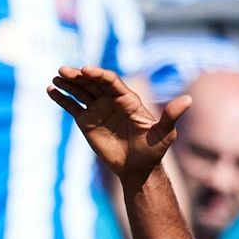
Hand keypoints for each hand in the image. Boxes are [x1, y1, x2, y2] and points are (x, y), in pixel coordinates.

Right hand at [48, 65, 190, 181]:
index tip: (87, 71)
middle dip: (79, 76)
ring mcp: (97, 109)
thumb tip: (188, 100)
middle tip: (65, 70)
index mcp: (127, 99)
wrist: (137, 169)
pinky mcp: (86, 121)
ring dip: (68, 83)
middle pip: (93, 83)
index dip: (99, 75)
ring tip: (56, 77)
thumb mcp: (165, 134)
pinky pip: (72, 106)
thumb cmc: (153, 151)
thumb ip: (171, 116)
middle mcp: (111, 100)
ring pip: (80, 92)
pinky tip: (50, 90)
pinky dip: (61, 98)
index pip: (111, 81)